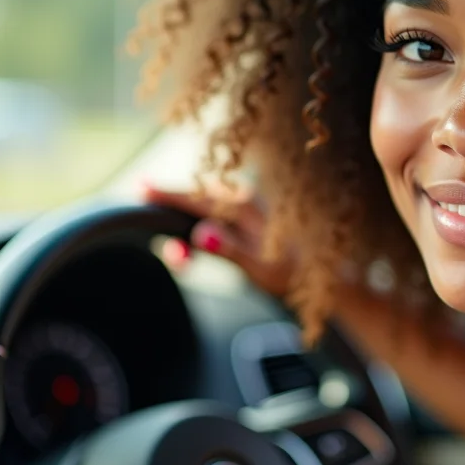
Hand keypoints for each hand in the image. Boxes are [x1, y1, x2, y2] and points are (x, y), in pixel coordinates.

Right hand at [142, 183, 292, 297]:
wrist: (324, 276)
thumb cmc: (294, 274)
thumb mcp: (261, 268)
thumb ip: (231, 250)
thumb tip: (200, 233)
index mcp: (248, 208)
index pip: (199, 199)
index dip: (168, 195)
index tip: (141, 188)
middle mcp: (246, 200)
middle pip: (196, 200)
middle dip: (173, 214)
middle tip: (167, 244)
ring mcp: (246, 206)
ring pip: (203, 208)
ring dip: (186, 224)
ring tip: (182, 258)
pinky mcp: (247, 216)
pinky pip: (214, 214)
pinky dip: (198, 226)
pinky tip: (194, 245)